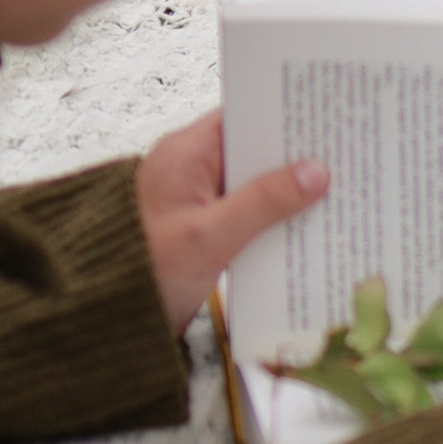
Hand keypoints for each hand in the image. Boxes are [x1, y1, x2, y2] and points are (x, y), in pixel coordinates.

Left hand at [134, 110, 328, 331]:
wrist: (97, 328)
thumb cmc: (140, 274)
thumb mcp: (209, 237)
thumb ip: (264, 202)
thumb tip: (317, 172)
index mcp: (188, 152)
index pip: (246, 115)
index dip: (287, 115)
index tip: (329, 117)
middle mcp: (194, 169)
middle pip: (256, 150)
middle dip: (296, 156)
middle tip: (345, 155)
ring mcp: (199, 201)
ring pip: (255, 184)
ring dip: (288, 192)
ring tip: (338, 190)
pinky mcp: (205, 230)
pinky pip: (248, 213)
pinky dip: (273, 219)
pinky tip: (305, 226)